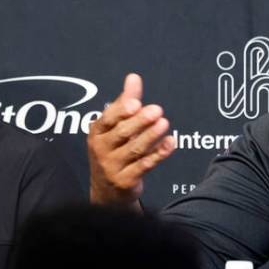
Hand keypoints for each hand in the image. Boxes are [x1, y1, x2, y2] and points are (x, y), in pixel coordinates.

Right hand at [87, 73, 174, 204]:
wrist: (106, 191)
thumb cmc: (112, 151)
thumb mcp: (114, 127)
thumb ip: (126, 102)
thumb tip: (134, 77)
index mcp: (97, 133)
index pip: (108, 119)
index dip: (121, 111)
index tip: (136, 103)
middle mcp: (101, 150)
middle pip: (122, 133)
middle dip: (140, 122)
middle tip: (157, 110)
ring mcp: (113, 167)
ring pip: (134, 149)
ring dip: (150, 136)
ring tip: (164, 123)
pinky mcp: (126, 182)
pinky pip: (144, 166)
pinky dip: (159, 154)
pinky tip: (170, 143)